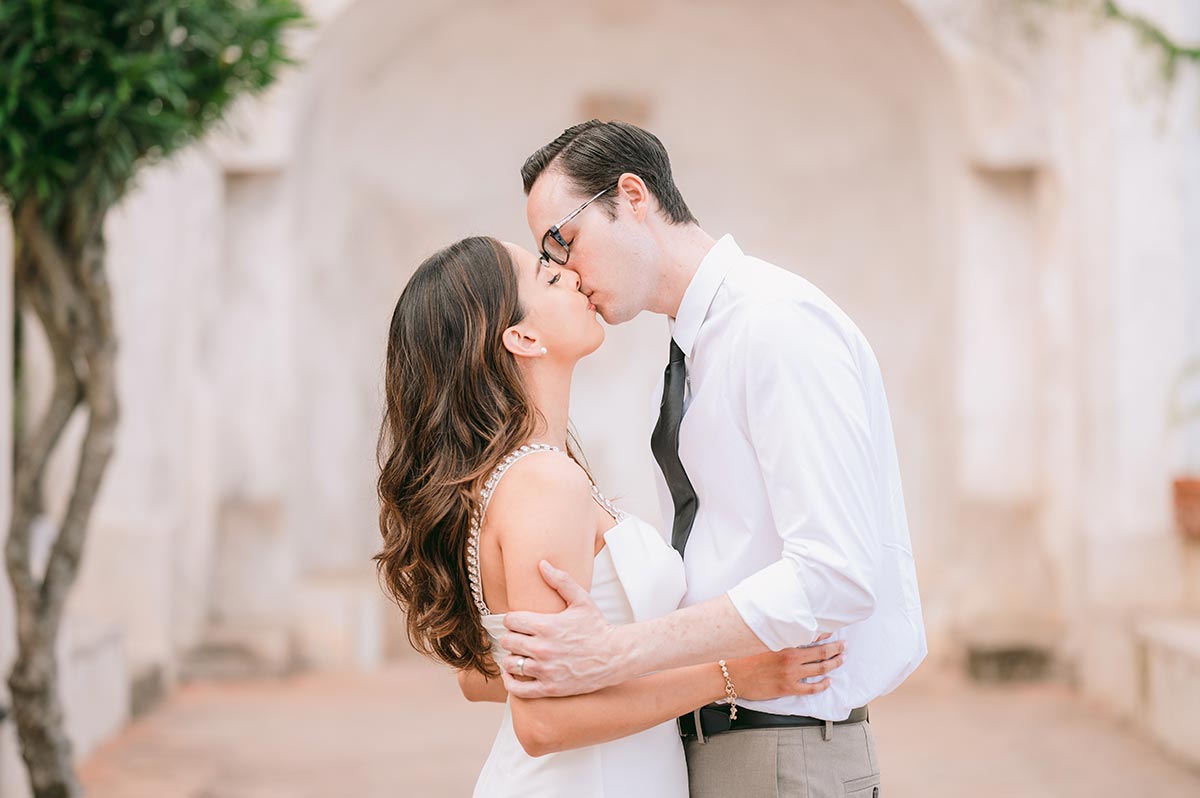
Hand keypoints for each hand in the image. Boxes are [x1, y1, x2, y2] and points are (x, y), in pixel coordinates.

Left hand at [499, 560, 627, 697]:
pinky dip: (511, 682)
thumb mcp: (581, 600)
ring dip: (511, 658)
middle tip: (519, 638)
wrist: (615, 656)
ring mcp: (545, 670)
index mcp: (547, 626)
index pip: (511, 621)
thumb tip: (541, 564)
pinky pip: (518, 689)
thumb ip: (560, 580)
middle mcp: (543, 648)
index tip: (519, 622)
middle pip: (508, 641)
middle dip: (511, 637)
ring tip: (519, 655)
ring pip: (510, 664)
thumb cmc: (597, 627)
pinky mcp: (549, 687)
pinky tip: (514, 675)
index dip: (513, 620)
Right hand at [725, 634, 844, 700]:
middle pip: (822, 652)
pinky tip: (828, 682)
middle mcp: (790, 657)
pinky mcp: (788, 688)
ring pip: (821, 668)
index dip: (825, 633)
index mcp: (784, 642)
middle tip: (843, 646)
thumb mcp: (760, 639)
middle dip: (836, 648)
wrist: (731, 674)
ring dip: (834, 664)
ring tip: (841, 660)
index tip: (833, 631)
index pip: (811, 635)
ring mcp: (790, 673)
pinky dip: (823, 684)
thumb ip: (777, 635)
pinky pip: (812, 687)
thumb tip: (789, 629)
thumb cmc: (743, 656)